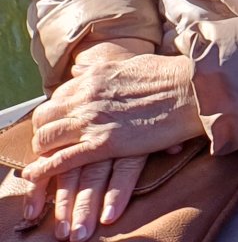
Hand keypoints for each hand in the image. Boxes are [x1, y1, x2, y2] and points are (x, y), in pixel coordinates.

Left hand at [22, 53, 197, 239]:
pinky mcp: (106, 143)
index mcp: (93, 77)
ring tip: (41, 169)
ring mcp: (94, 119)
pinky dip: (45, 171)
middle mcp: (86, 96)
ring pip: (47, 141)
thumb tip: (82, 68)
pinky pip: (64, 160)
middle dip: (40, 138)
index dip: (51, 118)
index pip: (55, 100)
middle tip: (46, 151)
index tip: (56, 129)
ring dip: (41, 157)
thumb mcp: (132, 63)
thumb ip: (104, 67)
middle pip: (44, 120)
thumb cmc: (172, 75)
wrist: (196, 88)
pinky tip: (37, 179)